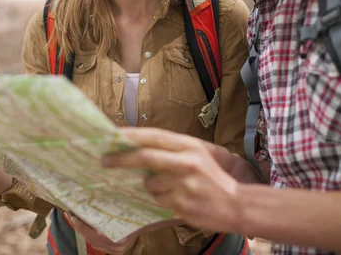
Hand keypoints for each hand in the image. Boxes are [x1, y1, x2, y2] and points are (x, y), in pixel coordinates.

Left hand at [65, 212, 180, 253]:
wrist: (154, 229)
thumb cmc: (142, 218)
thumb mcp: (128, 210)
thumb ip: (116, 207)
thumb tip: (99, 193)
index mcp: (115, 237)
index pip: (90, 232)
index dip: (79, 223)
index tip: (71, 212)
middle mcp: (114, 246)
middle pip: (89, 237)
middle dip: (78, 225)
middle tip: (70, 213)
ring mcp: (115, 250)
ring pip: (92, 241)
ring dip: (83, 230)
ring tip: (76, 217)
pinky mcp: (115, 251)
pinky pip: (98, 244)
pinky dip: (91, 235)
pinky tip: (87, 226)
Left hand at [102, 128, 255, 233]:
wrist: (237, 204)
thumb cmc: (212, 178)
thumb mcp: (197, 155)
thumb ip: (170, 150)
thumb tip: (136, 148)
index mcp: (190, 146)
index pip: (153, 136)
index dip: (130, 135)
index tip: (111, 136)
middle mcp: (187, 162)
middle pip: (145, 157)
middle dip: (121, 158)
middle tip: (104, 160)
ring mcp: (185, 184)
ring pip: (150, 184)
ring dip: (150, 187)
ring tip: (169, 188)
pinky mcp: (182, 203)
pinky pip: (158, 200)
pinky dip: (160, 200)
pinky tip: (176, 199)